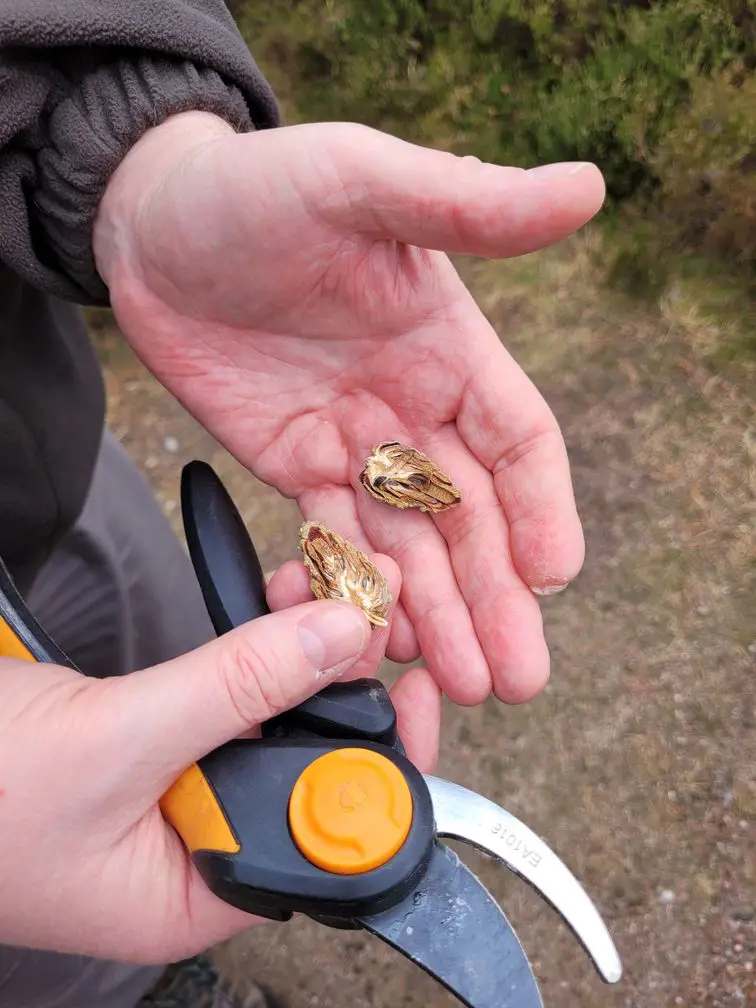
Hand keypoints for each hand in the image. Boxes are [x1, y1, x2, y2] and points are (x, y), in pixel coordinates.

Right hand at [0, 556, 438, 959]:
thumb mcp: (116, 742)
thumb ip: (233, 689)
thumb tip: (337, 640)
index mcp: (198, 894)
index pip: (329, 842)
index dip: (382, 768)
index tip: (411, 691)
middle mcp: (202, 845)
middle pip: (311, 767)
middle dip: (348, 687)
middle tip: (372, 608)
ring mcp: (181, 785)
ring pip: (274, 717)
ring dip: (305, 651)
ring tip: (330, 589)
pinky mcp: (157, 733)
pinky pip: (229, 688)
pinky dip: (256, 644)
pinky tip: (278, 602)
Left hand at [94, 112, 605, 706]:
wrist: (151, 220)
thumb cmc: (256, 186)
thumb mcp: (359, 181)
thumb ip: (465, 204)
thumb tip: (585, 190)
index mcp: (448, 345)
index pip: (517, 439)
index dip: (541, 507)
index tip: (554, 576)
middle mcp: (413, 405)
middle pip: (469, 517)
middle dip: (495, 597)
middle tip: (517, 676)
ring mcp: (355, 443)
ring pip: (408, 547)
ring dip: (436, 617)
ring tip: (460, 685)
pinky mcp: (296, 467)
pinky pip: (333, 545)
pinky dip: (352, 594)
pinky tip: (369, 645)